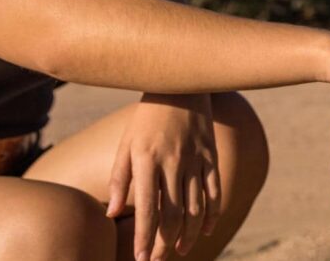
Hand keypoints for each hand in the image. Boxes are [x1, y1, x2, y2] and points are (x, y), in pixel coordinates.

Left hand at [108, 93, 219, 260]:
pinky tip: (204, 230)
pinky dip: (212, 214)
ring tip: (180, 251)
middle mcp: (173, 163)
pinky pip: (215, 191)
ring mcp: (196, 160)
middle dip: (166, 243)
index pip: (147, 209)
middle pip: (173, 214)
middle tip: (158, 259)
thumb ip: (120, 179)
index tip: (141, 259)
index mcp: (147, 161)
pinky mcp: (212, 156)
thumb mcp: (126, 145)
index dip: (144, 237)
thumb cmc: (147, 118)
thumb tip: (114, 213)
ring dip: (188, 234)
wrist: (181, 86)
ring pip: (196, 207)